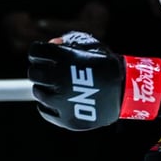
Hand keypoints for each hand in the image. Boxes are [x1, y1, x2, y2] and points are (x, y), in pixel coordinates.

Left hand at [27, 31, 160, 130]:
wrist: (126, 91)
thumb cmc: (106, 64)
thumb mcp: (89, 45)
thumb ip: (68, 41)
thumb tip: (51, 44)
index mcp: (62, 58)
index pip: (35, 51)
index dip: (37, 52)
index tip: (41, 55)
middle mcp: (58, 79)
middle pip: (34, 72)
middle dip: (38, 69)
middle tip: (46, 71)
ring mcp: (61, 101)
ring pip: (38, 92)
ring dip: (43, 87)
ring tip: (54, 86)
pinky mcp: (65, 118)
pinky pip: (44, 110)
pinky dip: (46, 104)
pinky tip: (56, 100)